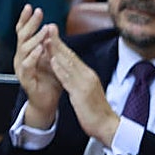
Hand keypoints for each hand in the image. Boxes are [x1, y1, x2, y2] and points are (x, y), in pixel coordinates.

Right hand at [13, 4, 61, 127]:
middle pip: (22, 37)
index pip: (23, 32)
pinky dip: (33, 57)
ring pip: (24, 50)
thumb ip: (50, 44)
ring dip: (34, 38)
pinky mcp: (26, 80)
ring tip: (44, 29)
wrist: (47, 102)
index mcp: (26, 52)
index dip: (25, 19)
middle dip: (30, 24)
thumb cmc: (49, 79)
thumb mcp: (51, 58)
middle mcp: (20, 58)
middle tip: (38, 12)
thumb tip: (51, 25)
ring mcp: (21, 69)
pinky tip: (41, 49)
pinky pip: (27, 66)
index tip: (30, 6)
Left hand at [44, 32, 118, 146]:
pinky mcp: (81, 93)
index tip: (52, 33)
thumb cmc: (96, 111)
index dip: (61, 45)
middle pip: (70, 56)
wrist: (108, 126)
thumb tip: (71, 72)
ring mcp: (85, 84)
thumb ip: (79, 81)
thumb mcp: (86, 92)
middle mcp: (87, 76)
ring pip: (68, 64)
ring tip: (46, 38)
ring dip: (56, 50)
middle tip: (48, 27)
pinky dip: (60, 68)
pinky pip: (69, 79)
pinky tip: (53, 61)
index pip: (72, 57)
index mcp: (88, 75)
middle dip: (58, 41)